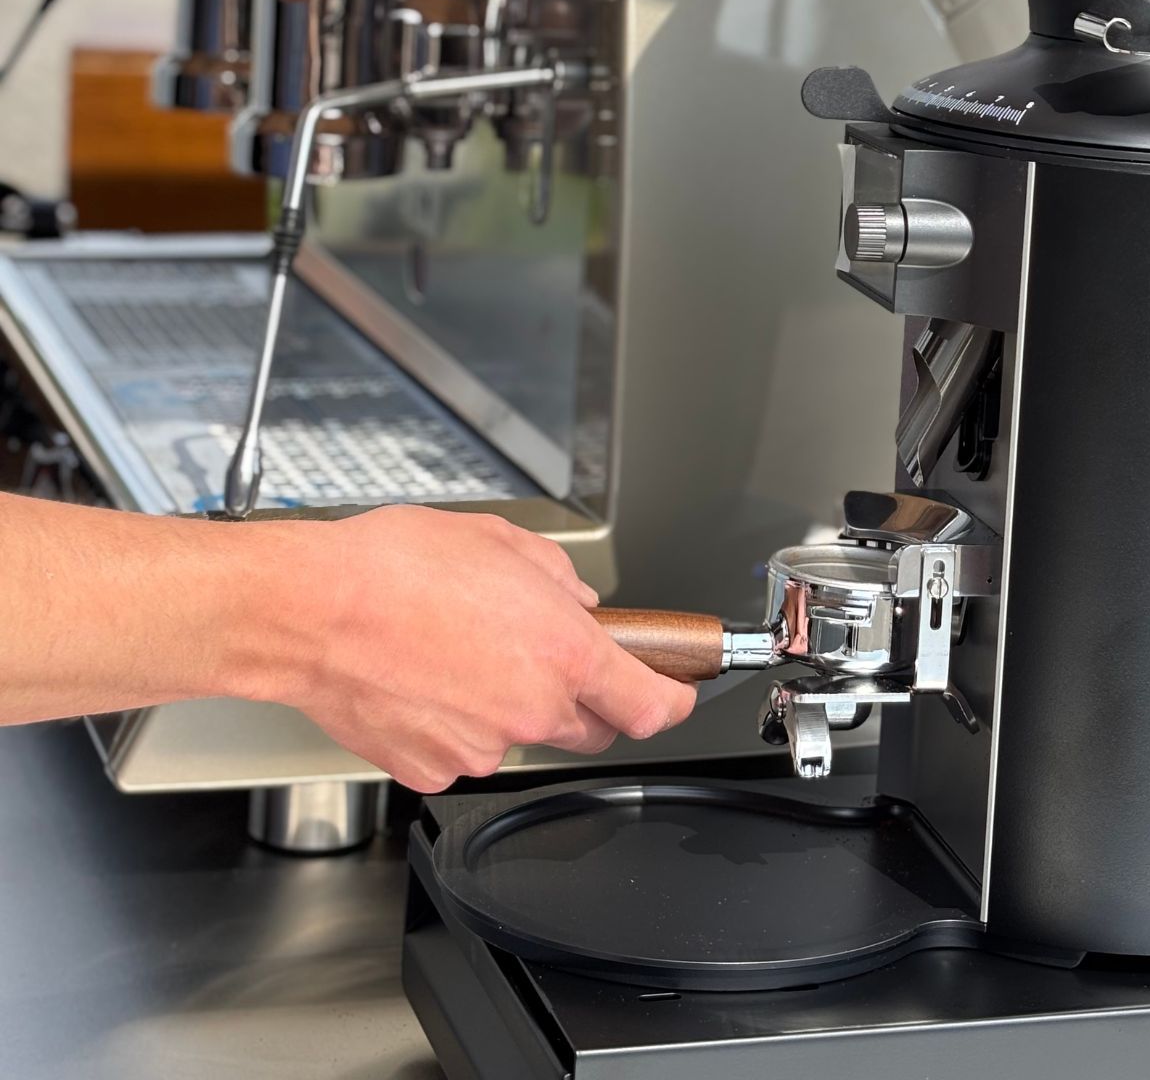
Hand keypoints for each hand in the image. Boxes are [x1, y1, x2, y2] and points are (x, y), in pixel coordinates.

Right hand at [253, 506, 695, 791]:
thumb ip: (554, 577)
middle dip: (585, 699)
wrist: (311, 611)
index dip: (672, 700)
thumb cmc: (394, 568)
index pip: (648, 704)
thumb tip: (572, 600)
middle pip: (589, 728)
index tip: (676, 691)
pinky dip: (454, 723)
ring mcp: (479, 748)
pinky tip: (422, 679)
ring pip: (518, 735)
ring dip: (506, 704)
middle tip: (544, 654)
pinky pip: (462, 749)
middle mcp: (530, 710)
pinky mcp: (431, 770)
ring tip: (455, 650)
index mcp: (563, 652)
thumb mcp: (499, 542)